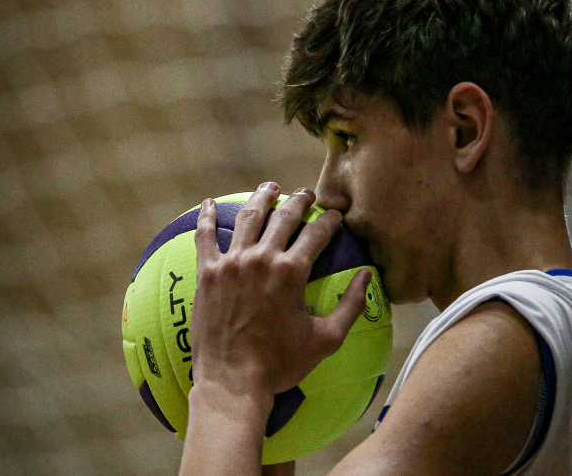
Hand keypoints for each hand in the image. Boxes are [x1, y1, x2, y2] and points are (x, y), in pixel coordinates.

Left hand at [190, 182, 369, 400]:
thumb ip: (351, 304)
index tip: (336, 217)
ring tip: (271, 188)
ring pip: (248, 217)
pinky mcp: (207, 273)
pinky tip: (207, 203)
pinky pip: (204, 237)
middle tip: (308, 194)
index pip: (317, 233)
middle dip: (300, 201)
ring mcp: (231, 263)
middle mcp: (262, 258)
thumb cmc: (282, 363)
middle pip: (284, 216)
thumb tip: (366, 276)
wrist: (232, 382)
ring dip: (262, 198)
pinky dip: (205, 217)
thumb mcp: (328, 338)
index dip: (330, 221)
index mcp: (292, 271)